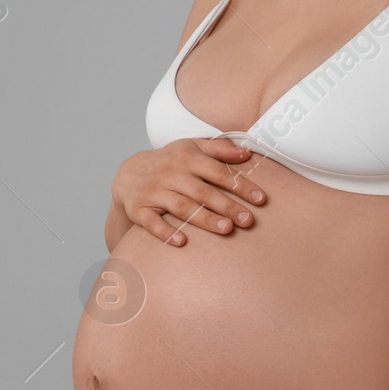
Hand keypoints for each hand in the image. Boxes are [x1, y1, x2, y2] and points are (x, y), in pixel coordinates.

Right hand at [113, 138, 266, 244]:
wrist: (128, 173)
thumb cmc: (169, 161)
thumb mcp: (191, 147)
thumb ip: (219, 149)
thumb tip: (248, 153)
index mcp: (187, 158)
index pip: (218, 172)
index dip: (240, 185)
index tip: (261, 199)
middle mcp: (171, 173)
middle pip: (203, 192)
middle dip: (227, 206)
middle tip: (248, 220)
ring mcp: (154, 192)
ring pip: (182, 207)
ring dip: (204, 219)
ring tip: (226, 230)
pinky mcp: (139, 209)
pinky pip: (152, 222)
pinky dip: (166, 232)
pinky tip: (182, 241)